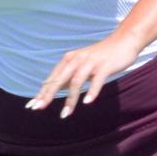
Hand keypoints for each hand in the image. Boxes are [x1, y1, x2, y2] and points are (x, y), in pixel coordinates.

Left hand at [26, 34, 142, 117]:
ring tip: (65, 114)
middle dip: (48, 94)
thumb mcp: (82, 64)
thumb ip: (69, 75)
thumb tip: (55, 88)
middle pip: (60, 79)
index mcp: (70, 59)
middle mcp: (78, 59)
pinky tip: (87, 102)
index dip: (42, 92)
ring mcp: (91, 62)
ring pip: (76, 82)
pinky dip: (92, 91)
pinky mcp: (105, 66)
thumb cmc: (101, 56)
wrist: (124, 41)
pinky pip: (97, 80)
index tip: (32, 106)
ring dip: (70, 99)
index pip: (53, 78)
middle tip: (39, 108)